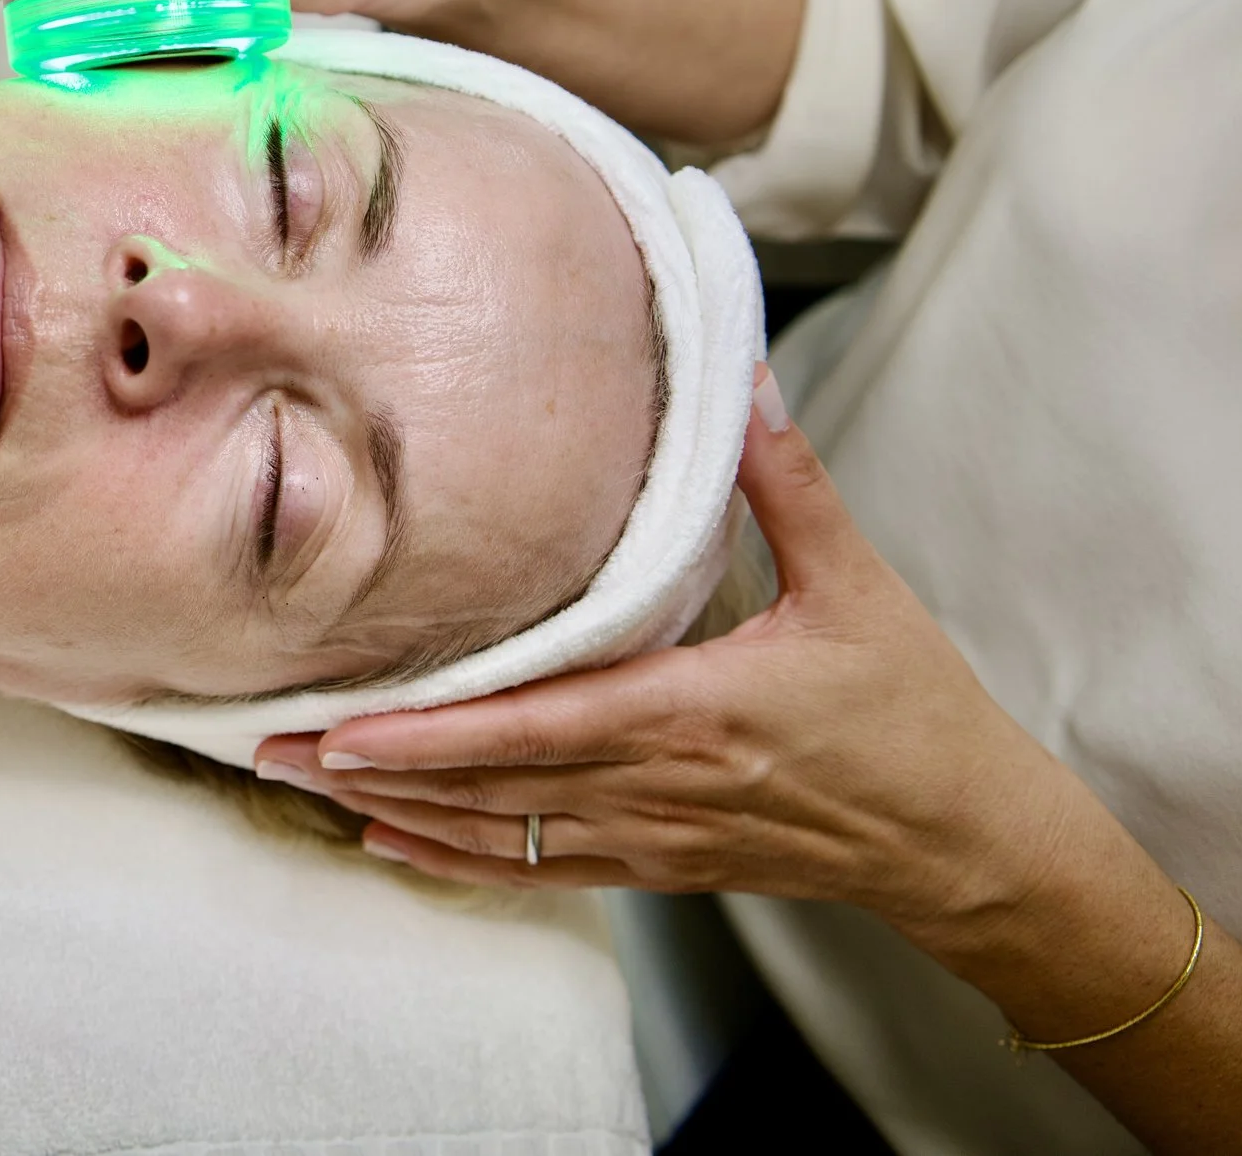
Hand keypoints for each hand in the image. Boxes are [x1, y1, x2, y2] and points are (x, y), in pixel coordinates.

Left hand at [256, 367, 1089, 958]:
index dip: (438, 733)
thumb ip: (784, 480)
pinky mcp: (663, 864)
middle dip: (378, 770)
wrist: (969, 839)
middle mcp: (659, 783)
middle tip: (272, 747)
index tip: (348, 726)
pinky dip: (461, 861)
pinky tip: (393, 846)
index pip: (538, 726)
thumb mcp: (857, 583)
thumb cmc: (913, 711)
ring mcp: (656, 835)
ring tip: (303, 787)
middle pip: (493, 785)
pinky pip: (543, 869)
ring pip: (503, 832)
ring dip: (400, 812)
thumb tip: (741, 371)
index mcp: (694, 710)